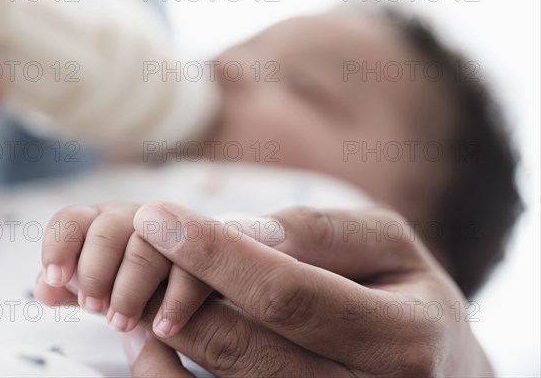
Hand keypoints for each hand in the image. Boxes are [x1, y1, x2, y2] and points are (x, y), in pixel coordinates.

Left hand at [34, 202, 211, 334]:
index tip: (58, 278)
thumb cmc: (143, 287)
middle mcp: (138, 220)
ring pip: (147, 246)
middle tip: (94, 308)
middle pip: (107, 229)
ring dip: (130, 289)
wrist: (203, 287)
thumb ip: (74, 286)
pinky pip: (191, 271)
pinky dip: (173, 301)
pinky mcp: (206, 258)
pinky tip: (162, 327)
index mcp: (106, 223)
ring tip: (124, 322)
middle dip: (95, 272)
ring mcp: (174, 235)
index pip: (74, 219)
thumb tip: (46, 287)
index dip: (60, 245)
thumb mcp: (104, 287)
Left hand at [124, 202, 491, 376]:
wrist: (435, 368)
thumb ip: (319, 233)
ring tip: (146, 287)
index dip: (216, 255)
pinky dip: (170, 375)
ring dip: (172, 332)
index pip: (289, 296)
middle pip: (246, 348)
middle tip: (143, 247)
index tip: (158, 216)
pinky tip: (156, 340)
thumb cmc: (405, 295)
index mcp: (404, 339)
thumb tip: (241, 231)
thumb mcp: (385, 246)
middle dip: (181, 292)